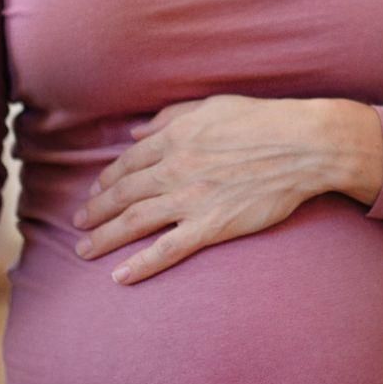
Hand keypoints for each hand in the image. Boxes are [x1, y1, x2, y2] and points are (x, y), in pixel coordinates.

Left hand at [72, 95, 381, 284]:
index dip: (108, 179)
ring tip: (84, 251)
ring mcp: (191, 199)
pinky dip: (141, 264)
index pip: (129, 162)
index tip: (96, 190)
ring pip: (135, 221)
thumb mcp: (212, 106)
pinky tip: (120, 277)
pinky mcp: (212, 225)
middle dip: (96, 210)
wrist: (303, 145)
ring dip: (105, 238)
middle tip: (79, 224)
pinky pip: (168, 249)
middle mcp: (175, 169)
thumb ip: (170, 117)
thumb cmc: (263, 121)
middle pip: (124, 193)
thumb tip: (136, 132)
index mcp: (175, 138)